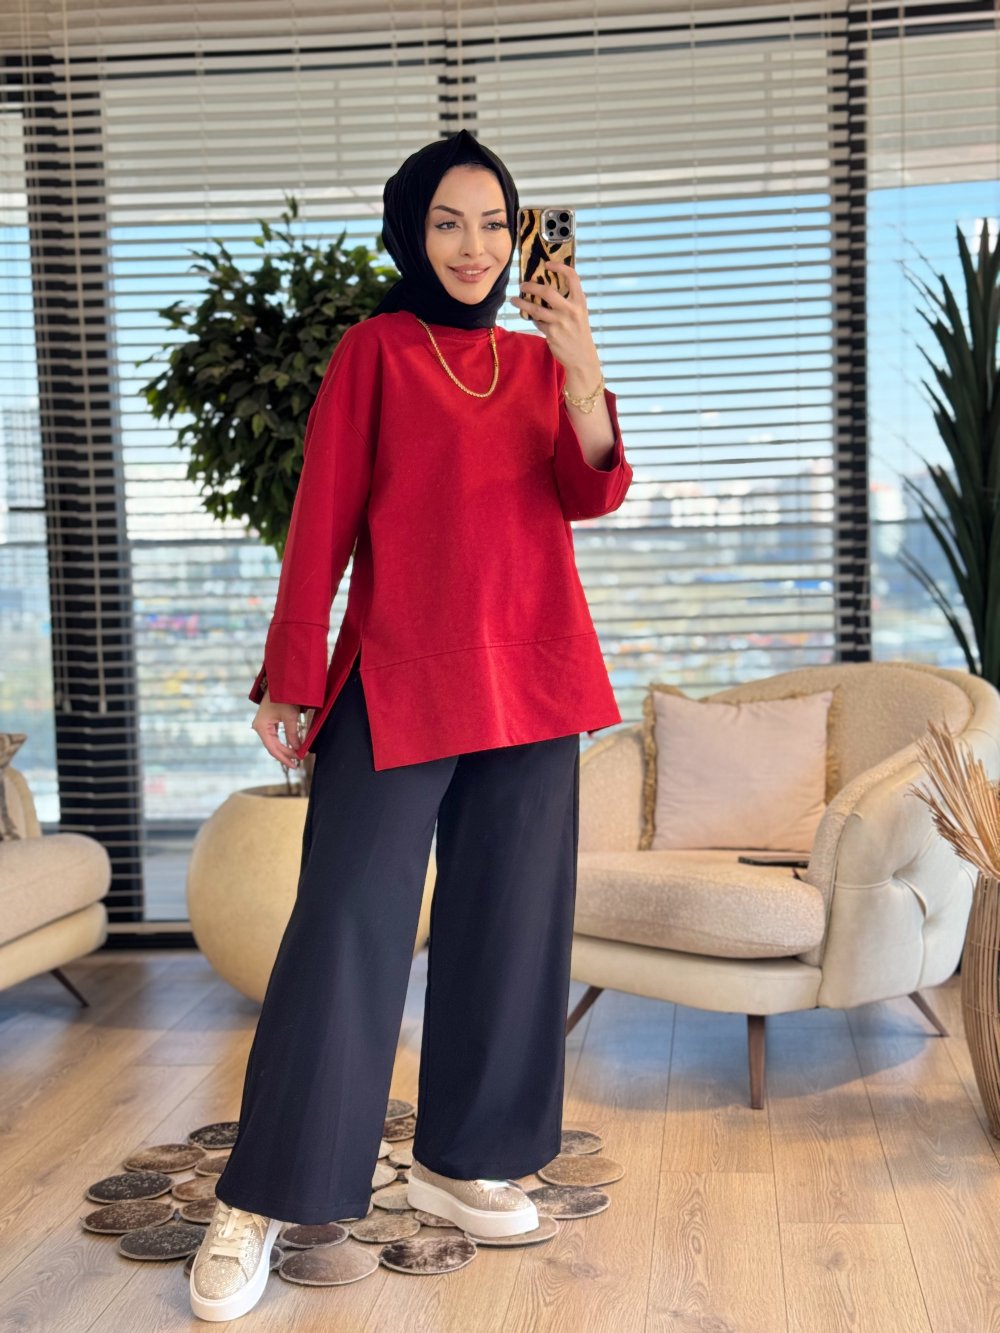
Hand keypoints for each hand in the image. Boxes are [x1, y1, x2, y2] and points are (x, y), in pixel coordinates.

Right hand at [252, 692, 304, 767]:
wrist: (280, 682)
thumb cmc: (284, 697)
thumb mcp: (290, 717)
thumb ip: (293, 734)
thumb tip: (297, 749)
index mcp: (261, 727)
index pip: (273, 748)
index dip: (284, 758)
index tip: (294, 764)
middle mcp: (260, 727)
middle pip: (273, 746)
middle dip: (286, 754)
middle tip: (299, 762)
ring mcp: (263, 725)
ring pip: (274, 742)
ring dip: (285, 749)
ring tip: (297, 756)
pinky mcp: (268, 722)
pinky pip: (275, 736)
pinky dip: (284, 742)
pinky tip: (292, 747)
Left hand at [510, 260, 600, 375]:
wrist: (582, 357)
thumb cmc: (579, 332)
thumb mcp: (580, 313)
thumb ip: (568, 301)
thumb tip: (547, 288)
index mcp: (580, 301)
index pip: (572, 277)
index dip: (560, 267)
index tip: (547, 264)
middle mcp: (570, 310)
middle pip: (547, 291)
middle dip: (531, 286)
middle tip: (522, 285)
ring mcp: (560, 322)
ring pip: (535, 309)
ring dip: (522, 304)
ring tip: (514, 300)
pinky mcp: (551, 334)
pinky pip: (537, 322)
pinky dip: (533, 319)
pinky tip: (532, 318)